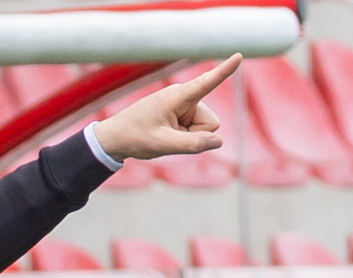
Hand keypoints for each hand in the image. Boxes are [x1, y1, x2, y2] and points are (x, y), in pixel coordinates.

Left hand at [92, 56, 241, 160]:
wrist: (114, 137)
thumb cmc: (135, 137)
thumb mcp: (162, 145)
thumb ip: (192, 145)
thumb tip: (218, 141)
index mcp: (177, 97)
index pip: (205, 83)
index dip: (223, 71)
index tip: (238, 56)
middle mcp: (183, 96)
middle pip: (209, 122)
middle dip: (196, 135)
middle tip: (168, 137)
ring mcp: (182, 104)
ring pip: (204, 127)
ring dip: (188, 136)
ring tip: (164, 135)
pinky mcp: (181, 111)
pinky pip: (195, 128)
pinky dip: (184, 135)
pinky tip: (166, 134)